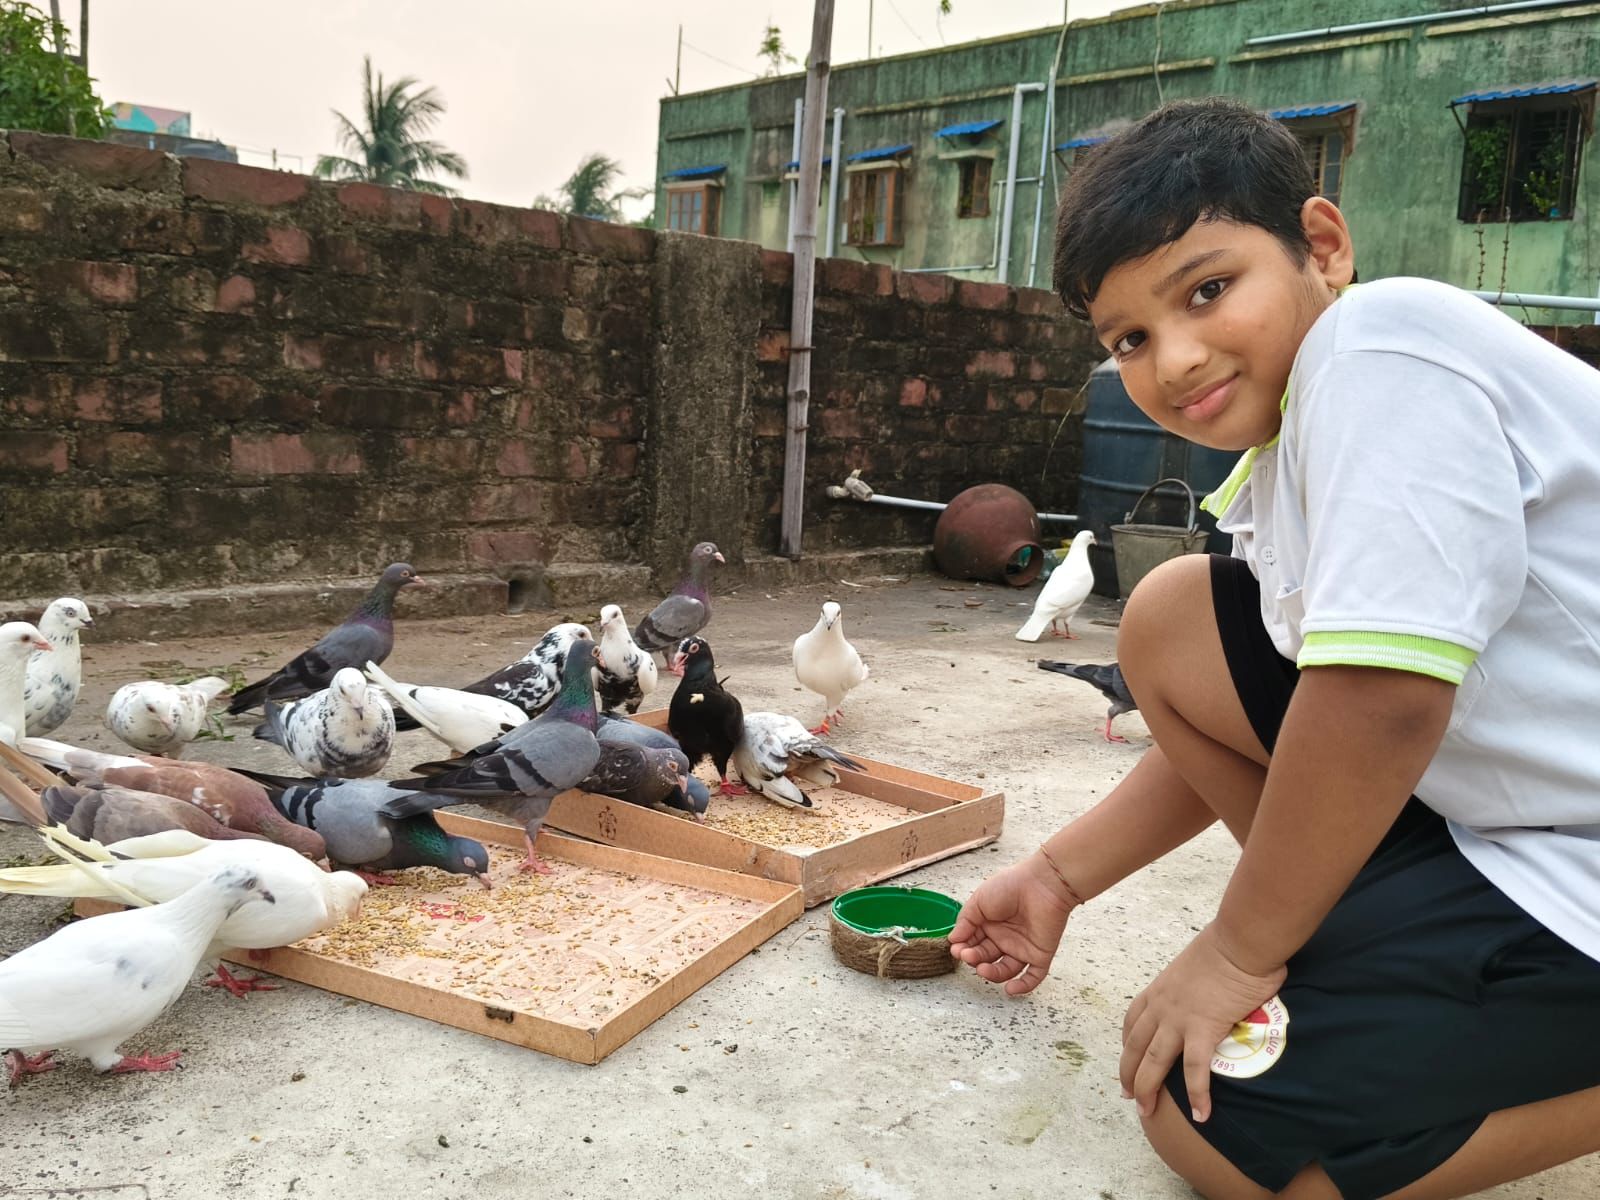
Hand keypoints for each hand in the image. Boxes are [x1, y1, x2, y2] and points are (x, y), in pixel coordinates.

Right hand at [948, 852, 1078, 995]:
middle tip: (967, 955)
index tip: (956, 949)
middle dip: (974, 958)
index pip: (973, 942)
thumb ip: (965, 921)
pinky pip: (1032, 976)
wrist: (1042, 884)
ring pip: (1005, 970)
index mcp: (990, 923)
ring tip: (982, 968)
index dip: (963, 948)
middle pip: (986, 957)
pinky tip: (1010, 989)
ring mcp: (1022, 947)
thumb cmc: (1011, 886)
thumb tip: (952, 939)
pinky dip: (1023, 987)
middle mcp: (1005, 937)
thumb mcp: (979, 900)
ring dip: (992, 974)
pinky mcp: (1040, 954)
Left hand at [1119, 923, 1285, 1123]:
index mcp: (1159, 989)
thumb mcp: (1196, 965)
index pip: (1133, 1020)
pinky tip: (1200, 1115)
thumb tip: (1208, 990)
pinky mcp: (1204, 1030)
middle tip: (1128, 1096)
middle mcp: (1161, 1006)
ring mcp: (1179, 1019)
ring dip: (1147, 1089)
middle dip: (1128, 1073)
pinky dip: (1196, 1095)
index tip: (1128, 1059)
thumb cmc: (1226, 947)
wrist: (1238, 942)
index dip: (1127, 1043)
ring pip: (1154, 1062)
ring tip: (1146, 1111)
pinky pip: (1195, 1071)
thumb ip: (1194, 984)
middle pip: (1135, 1046)